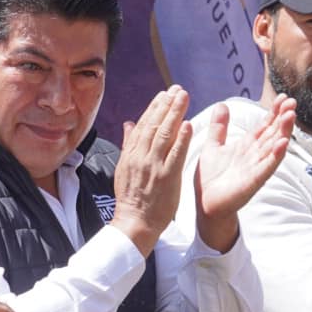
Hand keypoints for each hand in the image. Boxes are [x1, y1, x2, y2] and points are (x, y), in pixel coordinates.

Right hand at [109, 87, 192, 255]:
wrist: (134, 222)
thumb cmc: (131, 197)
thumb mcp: (123, 168)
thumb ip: (128, 144)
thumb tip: (128, 123)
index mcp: (130, 154)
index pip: (142, 125)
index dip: (154, 107)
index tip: (164, 94)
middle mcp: (140, 157)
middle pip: (153, 125)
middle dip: (166, 105)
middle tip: (178, 89)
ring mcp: (153, 166)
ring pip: (164, 135)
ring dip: (175, 114)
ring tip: (184, 98)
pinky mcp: (167, 177)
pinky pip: (175, 155)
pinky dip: (181, 139)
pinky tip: (188, 125)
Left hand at [192, 97, 295, 251]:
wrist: (205, 204)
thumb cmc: (211, 178)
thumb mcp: (213, 147)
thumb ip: (219, 128)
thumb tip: (222, 104)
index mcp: (247, 146)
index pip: (264, 125)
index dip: (273, 112)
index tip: (282, 97)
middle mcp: (255, 155)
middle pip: (273, 133)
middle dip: (282, 118)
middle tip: (292, 102)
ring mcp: (256, 168)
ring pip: (274, 147)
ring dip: (283, 132)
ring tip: (291, 116)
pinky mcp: (253, 182)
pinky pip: (267, 167)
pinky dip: (275, 156)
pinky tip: (283, 144)